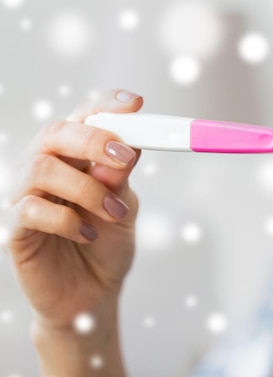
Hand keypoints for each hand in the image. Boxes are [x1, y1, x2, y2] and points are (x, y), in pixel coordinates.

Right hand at [1, 90, 143, 330]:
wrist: (92, 292)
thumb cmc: (107, 243)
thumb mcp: (124, 205)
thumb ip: (120, 179)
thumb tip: (123, 151)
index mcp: (72, 157)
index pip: (82, 118)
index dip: (106, 105)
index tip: (135, 103)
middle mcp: (43, 168)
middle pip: (55, 133)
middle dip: (94, 139)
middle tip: (125, 158)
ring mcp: (23, 196)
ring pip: (42, 168)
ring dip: (88, 188)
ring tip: (115, 212)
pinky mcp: (12, 229)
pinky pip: (31, 210)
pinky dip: (67, 220)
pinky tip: (87, 235)